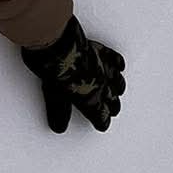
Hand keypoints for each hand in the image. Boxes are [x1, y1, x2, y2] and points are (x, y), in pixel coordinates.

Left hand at [19, 16, 124, 133]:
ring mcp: (102, 67)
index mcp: (91, 100)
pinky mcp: (99, 51)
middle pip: (111, 99)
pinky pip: (113, 59)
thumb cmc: (55, 72)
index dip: (101, 121)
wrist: (58, 45)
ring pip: (116, 81)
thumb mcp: (53, 96)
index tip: (102, 125)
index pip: (100, 115)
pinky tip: (119, 66)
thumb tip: (59, 127)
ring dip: (118, 87)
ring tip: (119, 91)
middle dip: (112, 106)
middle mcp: (101, 85)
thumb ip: (60, 112)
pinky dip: (117, 64)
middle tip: (113, 111)